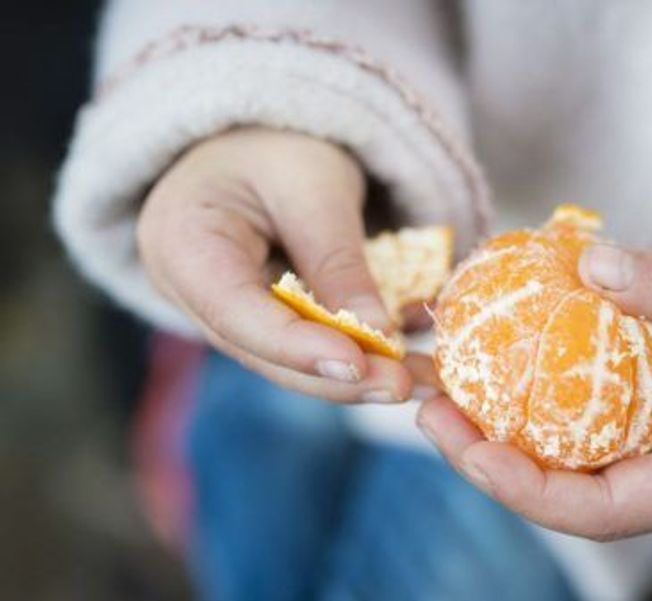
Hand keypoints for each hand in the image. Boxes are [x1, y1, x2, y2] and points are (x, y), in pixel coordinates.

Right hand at [139, 127, 427, 402]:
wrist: (265, 137)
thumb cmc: (278, 143)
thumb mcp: (313, 185)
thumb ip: (338, 259)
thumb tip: (380, 334)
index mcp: (182, 246)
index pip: (237, 314)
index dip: (298, 349)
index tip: (359, 365)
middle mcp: (195, 294)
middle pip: (266, 354)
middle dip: (340, 377)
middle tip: (404, 387)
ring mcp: (230, 314)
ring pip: (295, 362)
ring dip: (363, 378)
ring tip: (425, 382)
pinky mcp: (268, 322)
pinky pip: (315, 346)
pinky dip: (365, 355)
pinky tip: (415, 365)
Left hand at [417, 244, 651, 539]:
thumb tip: (591, 260)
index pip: (598, 511)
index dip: (526, 489)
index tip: (468, 448)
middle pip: (560, 487)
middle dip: (487, 456)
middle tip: (428, 406)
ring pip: (561, 451)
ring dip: (498, 422)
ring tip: (444, 379)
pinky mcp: (645, 413)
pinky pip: (578, 410)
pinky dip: (533, 385)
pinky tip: (499, 348)